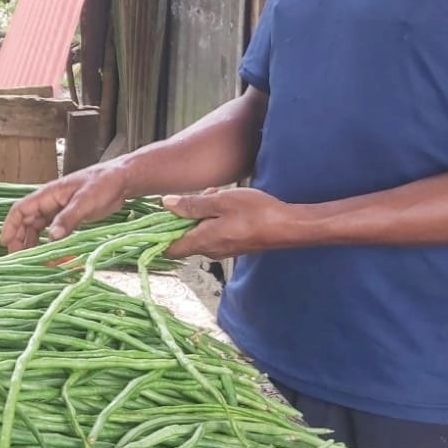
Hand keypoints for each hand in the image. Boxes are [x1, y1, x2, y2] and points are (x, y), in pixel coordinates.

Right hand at [2, 163, 130, 251]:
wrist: (121, 180)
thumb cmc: (103, 184)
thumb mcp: (85, 201)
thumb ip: (68, 219)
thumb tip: (51, 237)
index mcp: (48, 194)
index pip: (20, 210)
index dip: (10, 226)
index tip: (5, 242)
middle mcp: (49, 202)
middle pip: (26, 222)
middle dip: (21, 240)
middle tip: (20, 259)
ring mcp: (58, 210)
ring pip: (38, 229)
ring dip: (35, 244)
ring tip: (36, 261)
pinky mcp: (69, 217)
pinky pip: (53, 232)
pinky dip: (50, 244)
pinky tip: (53, 255)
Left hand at [163, 188, 300, 258]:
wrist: (289, 226)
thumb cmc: (256, 213)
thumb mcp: (220, 202)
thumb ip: (191, 205)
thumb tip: (166, 205)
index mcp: (202, 241)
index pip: (168, 248)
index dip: (159, 234)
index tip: (159, 216)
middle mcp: (209, 250)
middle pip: (184, 236)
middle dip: (185, 215)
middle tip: (200, 196)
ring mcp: (222, 249)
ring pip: (200, 231)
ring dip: (202, 213)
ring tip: (216, 196)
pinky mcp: (233, 245)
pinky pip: (214, 232)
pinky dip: (214, 218)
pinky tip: (227, 204)